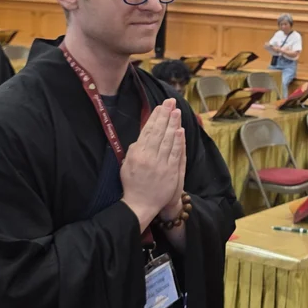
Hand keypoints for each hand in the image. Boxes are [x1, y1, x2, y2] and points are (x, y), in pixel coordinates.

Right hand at [120, 99, 183, 229]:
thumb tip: (142, 136)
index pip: (148, 131)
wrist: (140, 205)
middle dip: (166, 115)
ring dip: (173, 124)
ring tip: (177, 111)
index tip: (160, 106)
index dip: (155, 117)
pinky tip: (181, 130)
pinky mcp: (170, 171)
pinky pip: (175, 153)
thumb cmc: (132, 184)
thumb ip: (134, 149)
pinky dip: (179, 141)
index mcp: (137, 153)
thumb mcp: (126, 165)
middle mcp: (149, 157)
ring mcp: (161, 164)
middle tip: (171, 102)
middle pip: (159, 132)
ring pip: (168, 140)